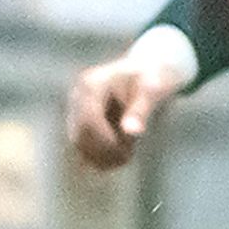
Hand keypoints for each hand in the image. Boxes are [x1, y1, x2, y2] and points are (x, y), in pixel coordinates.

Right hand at [66, 26, 194, 170]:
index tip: (126, 153)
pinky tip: (118, 155)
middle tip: (128, 158)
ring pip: (78, 141)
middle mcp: (78, 95)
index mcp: (92, 84)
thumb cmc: (152, 78)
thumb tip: (132, 133)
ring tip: (126, 155)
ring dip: (100, 155)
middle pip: (80, 133)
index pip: (88, 120)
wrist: (146, 70)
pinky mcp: (78, 119)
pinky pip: (82, 143)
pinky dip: (98, 154)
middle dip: (103, 150)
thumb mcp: (152, 91)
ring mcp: (75, 106)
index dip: (105, 141)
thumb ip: (140, 110)